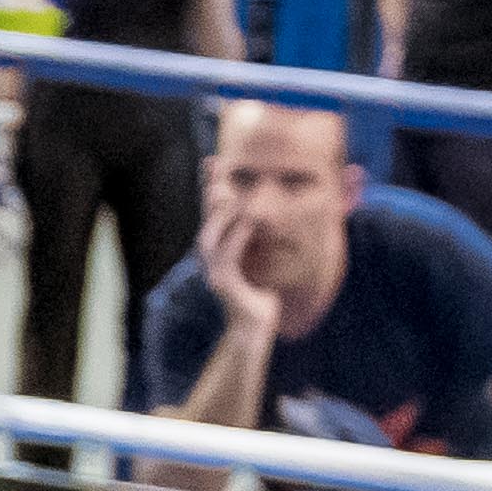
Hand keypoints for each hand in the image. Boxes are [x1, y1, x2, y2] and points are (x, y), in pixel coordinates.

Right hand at [193, 177, 278, 343]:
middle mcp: (211, 257)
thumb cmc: (266, 294)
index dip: (210, 187)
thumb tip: (284, 212)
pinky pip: (228, 254)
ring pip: (211, 235)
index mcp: (220, 249)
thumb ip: (270, 239)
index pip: (213, 213)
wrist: (256, 328)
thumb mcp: (268, 260)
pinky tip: (251, 221)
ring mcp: (214, 271)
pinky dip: (239, 235)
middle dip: (212, 191)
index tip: (212, 162)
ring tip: (240, 193)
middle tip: (220, 168)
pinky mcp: (224, 282)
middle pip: (207, 218)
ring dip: (225, 213)